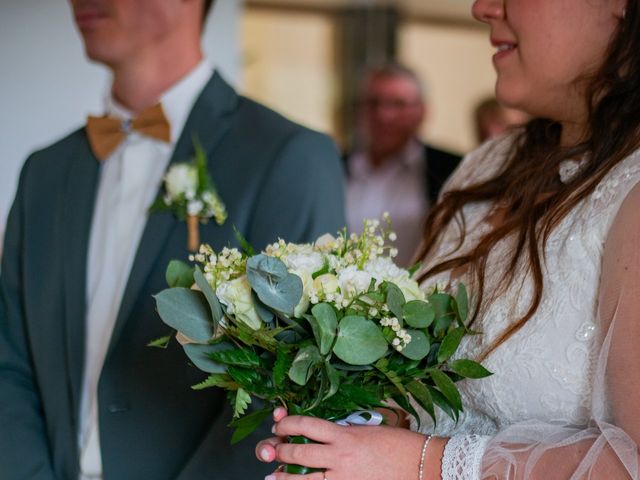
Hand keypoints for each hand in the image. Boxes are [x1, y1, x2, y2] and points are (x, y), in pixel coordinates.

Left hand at [255, 408, 445, 479]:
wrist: (423, 464)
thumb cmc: (398, 444)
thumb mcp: (368, 429)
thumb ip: (343, 430)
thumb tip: (322, 432)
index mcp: (345, 434)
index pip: (306, 424)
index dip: (287, 424)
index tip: (280, 424)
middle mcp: (341, 457)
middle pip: (299, 451)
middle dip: (280, 450)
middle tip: (272, 449)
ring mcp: (344, 478)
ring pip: (303, 478)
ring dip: (283, 475)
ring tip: (272, 475)